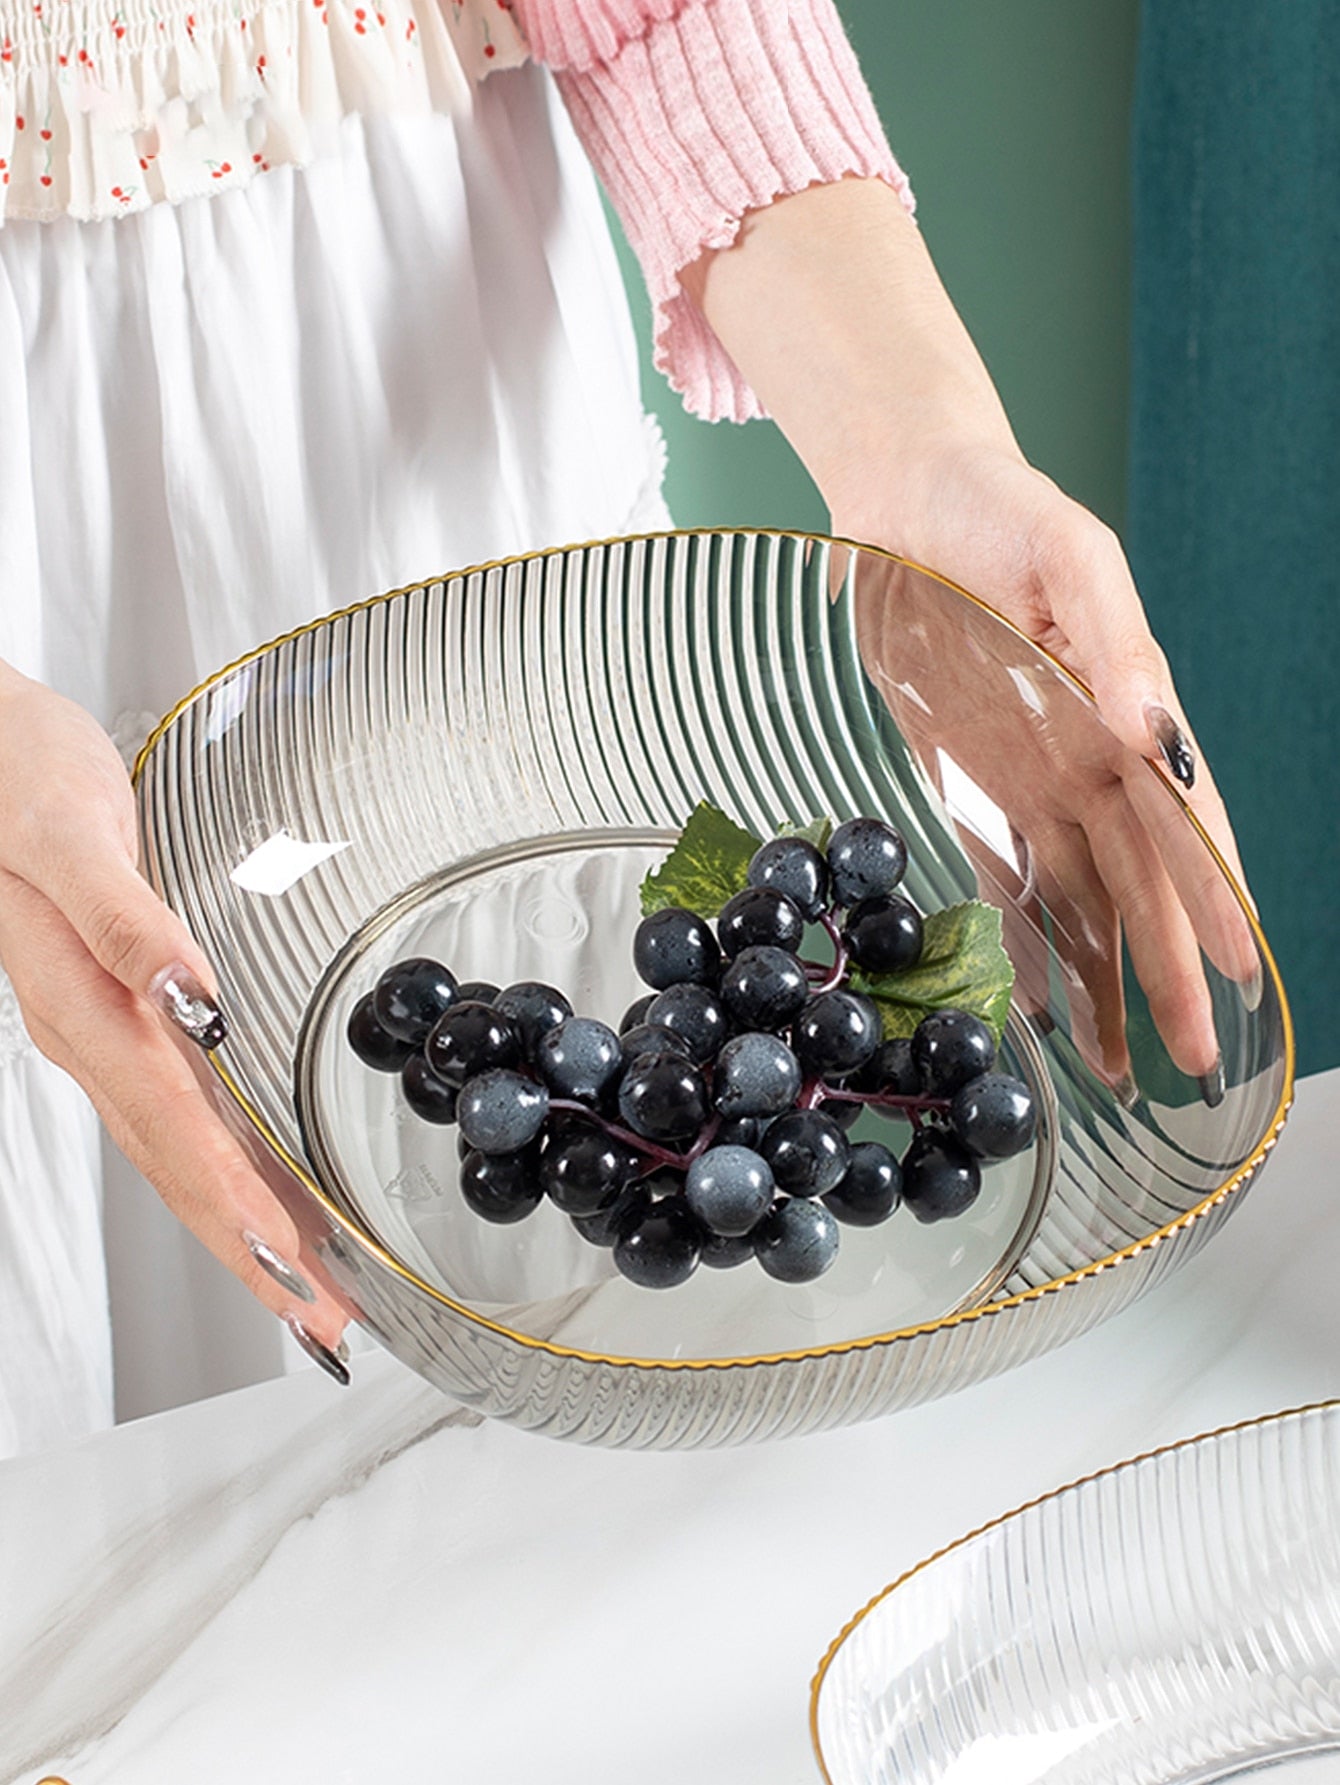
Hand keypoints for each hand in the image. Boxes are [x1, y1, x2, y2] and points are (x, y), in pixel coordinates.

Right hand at [0, 662, 349, 1375]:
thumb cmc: (21, 778)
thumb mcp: (70, 837)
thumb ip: (130, 922)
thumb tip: (194, 997)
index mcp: (83, 1008)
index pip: (175, 1136)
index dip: (237, 1211)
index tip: (294, 1277)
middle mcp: (92, 1036)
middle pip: (180, 1169)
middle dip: (253, 1252)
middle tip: (324, 1325)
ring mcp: (102, 1030)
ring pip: (177, 1151)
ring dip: (242, 1223)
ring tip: (306, 1287)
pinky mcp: (117, 1008)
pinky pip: (172, 1109)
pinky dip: (222, 1162)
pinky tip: (262, 1185)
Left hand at [848, 554, 1259, 1087]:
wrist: (908, 499)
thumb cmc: (1000, 510)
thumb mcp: (1070, 556)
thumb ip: (1115, 643)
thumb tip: (1151, 726)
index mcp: (1128, 711)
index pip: (1182, 819)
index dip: (1213, 893)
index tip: (1243, 964)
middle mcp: (1090, 761)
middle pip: (1141, 883)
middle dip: (1169, 969)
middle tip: (1193, 1056)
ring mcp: (1034, 780)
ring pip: (1083, 901)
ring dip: (1103, 979)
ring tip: (1119, 1067)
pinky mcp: (974, 786)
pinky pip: (1006, 879)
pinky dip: (1023, 944)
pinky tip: (1039, 1007)